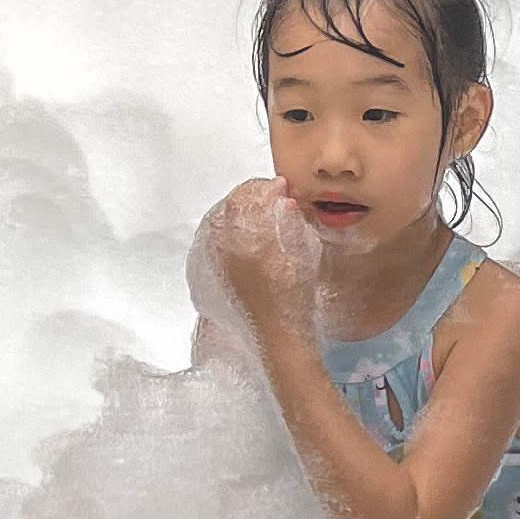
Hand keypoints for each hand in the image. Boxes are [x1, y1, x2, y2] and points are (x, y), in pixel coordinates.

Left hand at [206, 176, 322, 333]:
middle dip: (250, 193)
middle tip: (269, 190)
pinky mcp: (222, 269)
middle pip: (231, 208)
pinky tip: (243, 222)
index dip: (264, 189)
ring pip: (221, 220)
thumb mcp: (303, 258)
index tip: (280, 186)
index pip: (248, 203)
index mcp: (252, 245)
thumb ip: (292, 227)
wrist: (279, 332)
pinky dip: (228, 222)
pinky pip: (216, 236)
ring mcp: (223, 260)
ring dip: (238, 205)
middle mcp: (231, 250)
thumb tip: (285, 202)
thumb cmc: (295, 298)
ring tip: (257, 202)